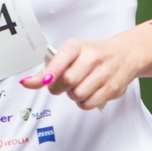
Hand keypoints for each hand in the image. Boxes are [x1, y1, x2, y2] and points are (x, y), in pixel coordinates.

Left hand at [20, 37, 141, 110]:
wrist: (124, 55)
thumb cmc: (92, 55)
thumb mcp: (70, 55)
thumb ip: (48, 70)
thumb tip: (26, 83)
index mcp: (77, 46)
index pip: (61, 60)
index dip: (50, 73)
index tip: (44, 82)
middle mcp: (92, 57)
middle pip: (67, 80)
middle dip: (60, 87)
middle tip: (64, 84)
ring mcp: (104, 73)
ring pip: (77, 94)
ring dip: (73, 95)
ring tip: (79, 87)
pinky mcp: (112, 88)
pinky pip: (88, 104)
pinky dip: (83, 103)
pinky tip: (88, 93)